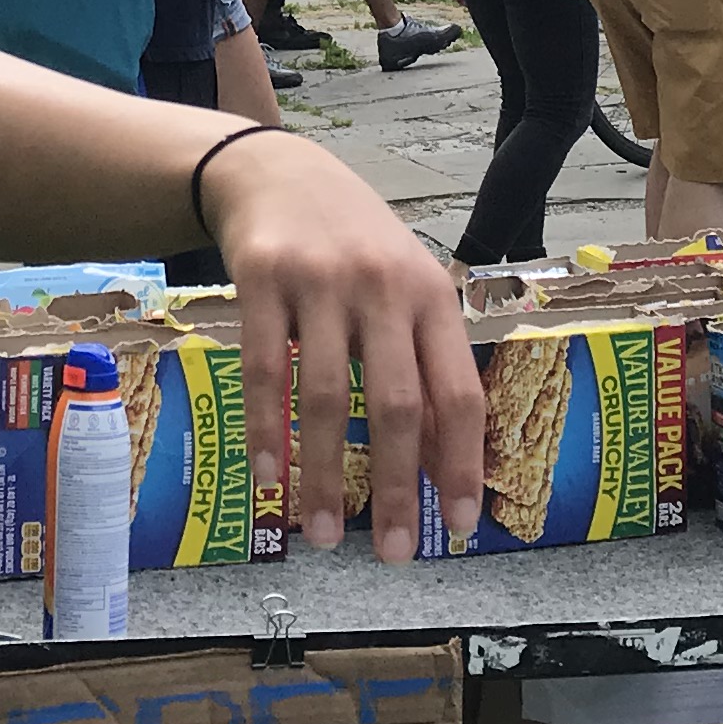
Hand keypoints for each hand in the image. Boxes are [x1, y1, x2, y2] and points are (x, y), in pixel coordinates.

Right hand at [198, 129, 483, 560]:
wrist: (278, 170)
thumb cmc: (353, 242)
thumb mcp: (405, 285)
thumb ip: (422, 358)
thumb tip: (438, 460)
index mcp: (431, 296)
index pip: (458, 392)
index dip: (459, 462)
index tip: (456, 525)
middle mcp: (383, 287)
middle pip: (396, 404)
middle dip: (394, 487)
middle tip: (394, 553)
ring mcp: (321, 281)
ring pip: (326, 396)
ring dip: (322, 475)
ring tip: (323, 533)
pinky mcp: (263, 278)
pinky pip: (264, 369)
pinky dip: (266, 429)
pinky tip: (269, 475)